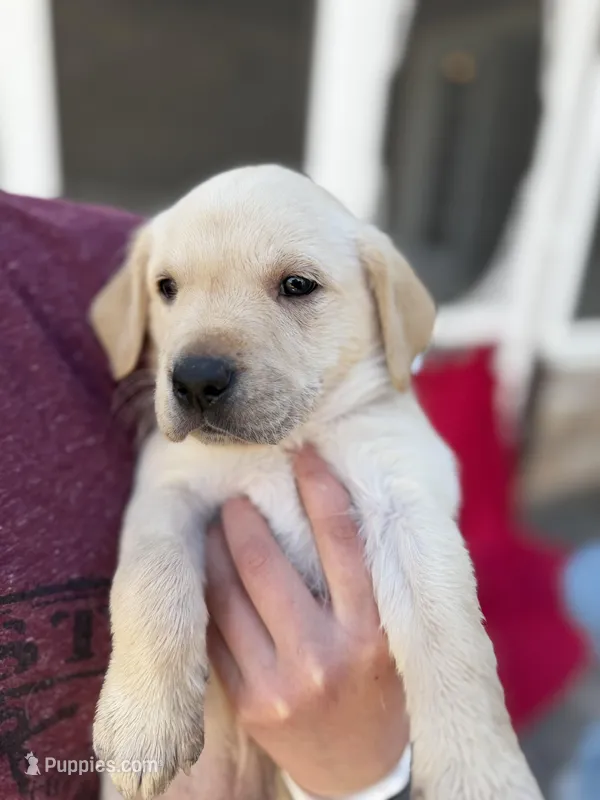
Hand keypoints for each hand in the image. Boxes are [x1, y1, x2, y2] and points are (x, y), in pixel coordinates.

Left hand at [205, 446, 408, 797]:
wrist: (361, 771)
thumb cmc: (381, 686)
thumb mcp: (391, 633)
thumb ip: (367, 579)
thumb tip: (334, 502)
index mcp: (371, 632)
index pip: (340, 539)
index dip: (318, 486)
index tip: (303, 453)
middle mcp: (324, 656)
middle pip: (265, 562)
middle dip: (242, 518)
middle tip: (237, 496)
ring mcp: (278, 682)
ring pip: (227, 594)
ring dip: (214, 549)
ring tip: (215, 525)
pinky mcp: (247, 701)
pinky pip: (213, 633)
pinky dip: (206, 594)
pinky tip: (205, 570)